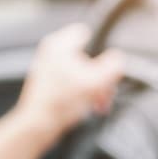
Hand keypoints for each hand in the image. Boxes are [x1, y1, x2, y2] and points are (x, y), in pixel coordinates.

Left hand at [12, 23, 124, 150]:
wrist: (38, 126)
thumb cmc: (60, 104)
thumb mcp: (97, 81)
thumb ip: (113, 65)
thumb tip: (119, 59)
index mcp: (59, 45)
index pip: (86, 32)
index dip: (100, 49)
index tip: (106, 66)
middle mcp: (51, 52)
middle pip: (86, 56)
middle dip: (100, 75)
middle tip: (105, 90)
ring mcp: (48, 68)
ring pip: (80, 71)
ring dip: (93, 86)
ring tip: (98, 102)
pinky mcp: (48, 84)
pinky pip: (71, 82)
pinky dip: (81, 93)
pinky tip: (88, 106)